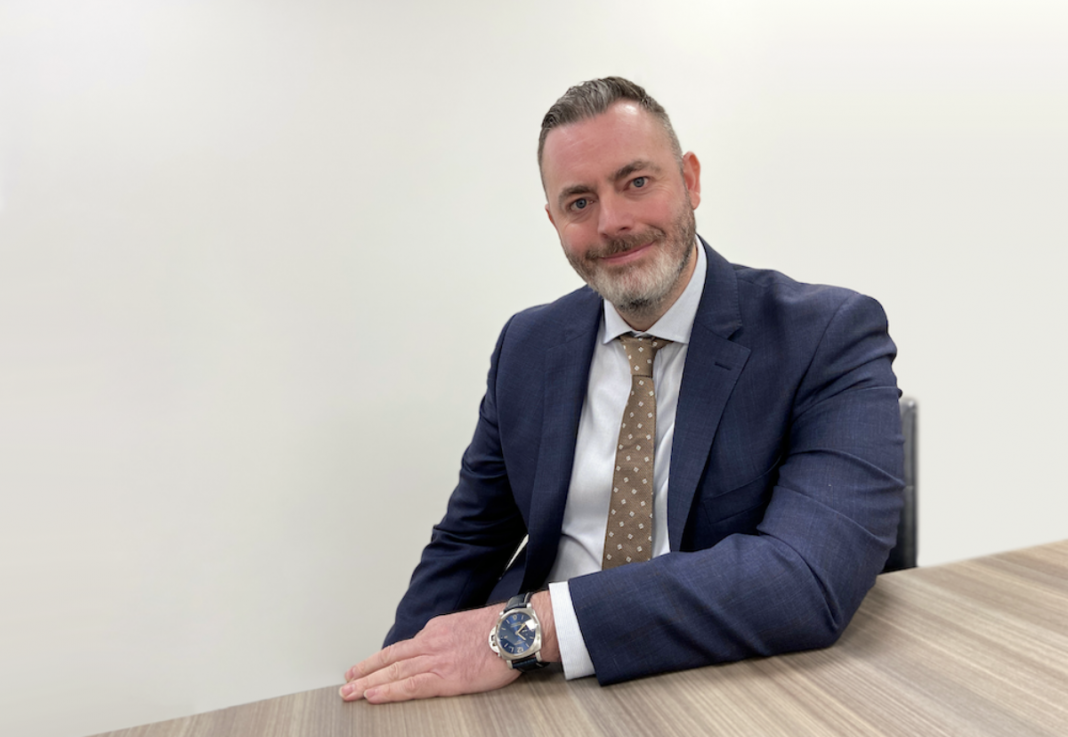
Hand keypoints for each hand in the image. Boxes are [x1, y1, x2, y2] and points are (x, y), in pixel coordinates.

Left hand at [340, 604, 518, 703]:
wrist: (515, 630)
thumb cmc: (500, 630)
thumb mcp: (466, 626)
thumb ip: (449, 638)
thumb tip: (442, 649)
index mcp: (436, 631)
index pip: (402, 649)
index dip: (380, 659)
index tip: (365, 667)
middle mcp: (430, 643)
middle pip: (390, 659)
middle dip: (365, 670)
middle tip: (345, 681)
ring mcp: (436, 660)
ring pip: (393, 671)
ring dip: (368, 682)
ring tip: (349, 692)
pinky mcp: (445, 677)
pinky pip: (410, 685)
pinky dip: (389, 690)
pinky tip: (373, 695)